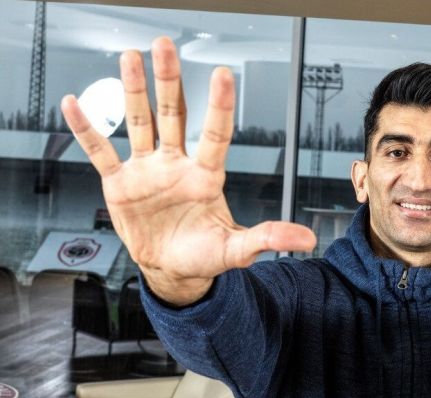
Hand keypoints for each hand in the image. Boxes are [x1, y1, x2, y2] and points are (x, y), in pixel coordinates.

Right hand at [61, 37, 315, 304]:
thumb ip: (268, 237)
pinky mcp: (120, 183)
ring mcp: (148, 170)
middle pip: (173, 114)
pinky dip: (87, 130)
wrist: (170, 269)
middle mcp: (177, 165)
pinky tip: (75, 105)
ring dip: (134, 90)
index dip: (218, 106)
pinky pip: (100, 152)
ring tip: (130, 57)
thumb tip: (307, 240)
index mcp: (206, 177)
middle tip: (167, 45)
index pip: (215, 134)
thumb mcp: (236, 248)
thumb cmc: (204, 255)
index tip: (222, 74)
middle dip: (169, 80)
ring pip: (140, 122)